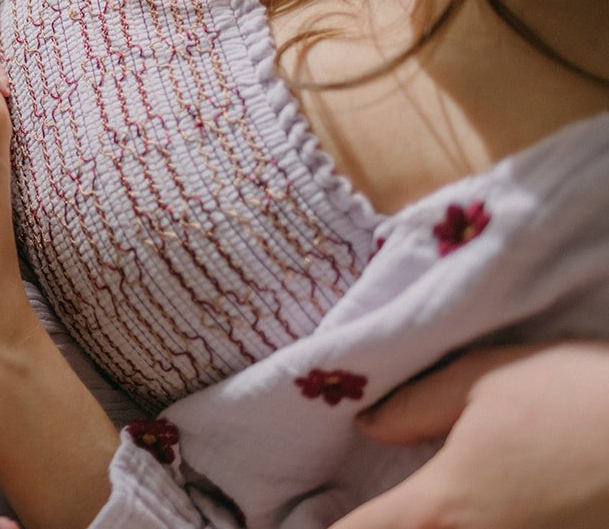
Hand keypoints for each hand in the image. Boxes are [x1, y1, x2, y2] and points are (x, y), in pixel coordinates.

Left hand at [332, 341, 608, 528]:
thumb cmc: (581, 395)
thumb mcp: (487, 376)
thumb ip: (416, 405)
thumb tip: (366, 426)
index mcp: (446, 503)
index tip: (309, 521)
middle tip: (373, 514)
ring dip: (437, 527)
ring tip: (432, 512)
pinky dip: (482, 528)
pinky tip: (477, 515)